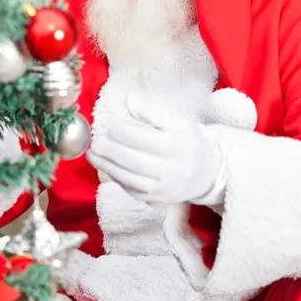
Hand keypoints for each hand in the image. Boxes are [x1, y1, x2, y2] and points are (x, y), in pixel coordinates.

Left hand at [87, 96, 222, 203]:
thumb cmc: (188, 140)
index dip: (123, 132)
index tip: (109, 125)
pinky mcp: (158, 200)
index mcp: (176, 145)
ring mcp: (164, 188)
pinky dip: (117, 180)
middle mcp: (171, 169)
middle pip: (135, 161)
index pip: (143, 139)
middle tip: (96, 142)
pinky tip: (107, 168)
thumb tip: (128, 100)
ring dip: (108, 167)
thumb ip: (150, 112)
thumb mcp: (176, 121)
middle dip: (111, 152)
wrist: (208, 170)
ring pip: (131, 180)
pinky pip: (133, 192)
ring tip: (93, 156)